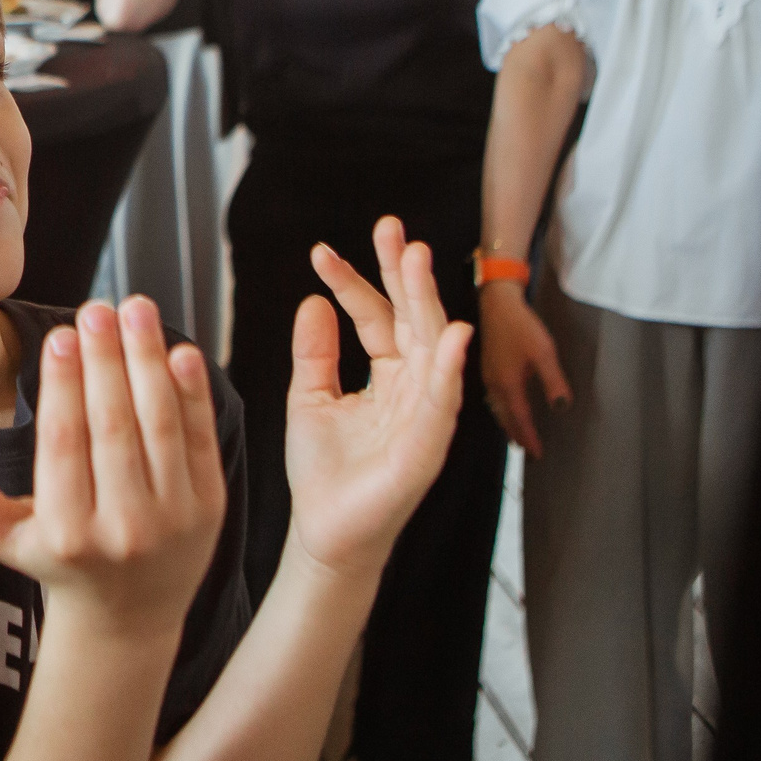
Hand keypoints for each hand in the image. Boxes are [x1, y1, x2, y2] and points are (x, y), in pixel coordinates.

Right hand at [0, 298, 225, 637]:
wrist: (127, 617)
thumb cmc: (57, 563)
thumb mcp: (2, 541)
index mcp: (66, 535)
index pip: (64, 444)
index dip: (63, 386)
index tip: (61, 335)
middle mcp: (122, 531)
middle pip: (114, 427)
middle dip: (106, 360)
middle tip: (97, 309)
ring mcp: (172, 521)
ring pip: (160, 426)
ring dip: (149, 361)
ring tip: (136, 310)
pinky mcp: (210, 510)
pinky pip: (199, 439)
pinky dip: (193, 393)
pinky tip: (180, 350)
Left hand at [283, 219, 469, 582]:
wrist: (325, 531)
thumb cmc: (322, 471)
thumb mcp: (309, 397)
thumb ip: (315, 351)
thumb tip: (314, 300)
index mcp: (387, 375)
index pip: (374, 316)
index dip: (351, 282)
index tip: (319, 252)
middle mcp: (413, 388)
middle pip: (412, 318)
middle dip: (403, 273)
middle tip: (391, 228)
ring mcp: (426, 414)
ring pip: (434, 346)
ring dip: (427, 302)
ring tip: (416, 258)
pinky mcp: (429, 445)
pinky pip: (445, 400)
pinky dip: (451, 366)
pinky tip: (451, 332)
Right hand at [480, 280, 570, 458]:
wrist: (496, 304)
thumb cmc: (520, 325)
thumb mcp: (544, 353)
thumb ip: (553, 382)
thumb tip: (562, 407)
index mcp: (508, 385)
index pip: (520, 420)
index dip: (530, 438)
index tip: (538, 454)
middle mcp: (494, 385)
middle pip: (506, 419)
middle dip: (517, 436)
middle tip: (528, 451)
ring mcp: (487, 377)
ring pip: (497, 410)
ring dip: (508, 425)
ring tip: (518, 436)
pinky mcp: (486, 369)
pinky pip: (493, 399)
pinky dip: (502, 411)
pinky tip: (507, 409)